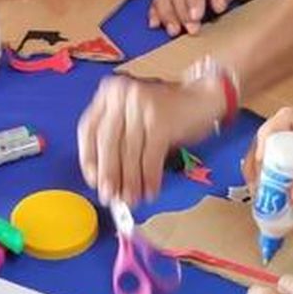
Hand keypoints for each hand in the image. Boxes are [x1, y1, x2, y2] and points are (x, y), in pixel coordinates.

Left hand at [78, 74, 225, 205]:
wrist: (204, 97)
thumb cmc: (167, 111)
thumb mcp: (134, 117)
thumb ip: (117, 138)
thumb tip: (105, 179)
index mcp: (109, 93)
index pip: (88, 129)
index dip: (89, 158)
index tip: (92, 179)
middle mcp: (122, 95)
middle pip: (107, 141)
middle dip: (108, 174)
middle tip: (110, 197)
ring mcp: (141, 106)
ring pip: (130, 152)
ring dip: (130, 181)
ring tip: (131, 200)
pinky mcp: (161, 120)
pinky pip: (150, 157)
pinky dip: (150, 178)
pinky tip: (150, 191)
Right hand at [243, 110, 292, 213]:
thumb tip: (290, 194)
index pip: (288, 119)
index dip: (269, 136)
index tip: (262, 162)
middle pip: (276, 131)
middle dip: (260, 154)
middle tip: (254, 180)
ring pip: (274, 144)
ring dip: (262, 165)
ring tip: (256, 187)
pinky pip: (280, 156)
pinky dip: (270, 171)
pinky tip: (265, 187)